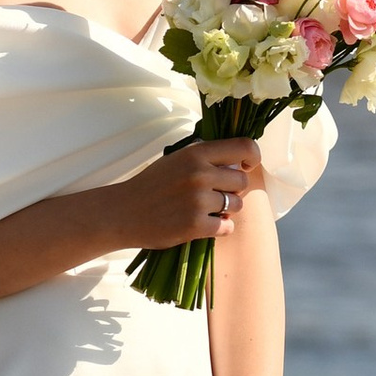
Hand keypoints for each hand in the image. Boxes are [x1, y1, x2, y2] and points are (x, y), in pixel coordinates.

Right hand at [114, 138, 264, 249]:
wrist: (123, 212)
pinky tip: (204, 225)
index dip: (252, 157)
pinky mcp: (195, 225)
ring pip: (237, 205)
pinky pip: (227, 227)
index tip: (246, 166)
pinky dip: (220, 228)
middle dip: (233, 190)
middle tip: (215, 195)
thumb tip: (238, 163)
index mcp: (196, 153)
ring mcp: (198, 201)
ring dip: (227, 210)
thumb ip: (205, 158)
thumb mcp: (176, 159)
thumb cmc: (151, 185)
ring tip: (207, 210)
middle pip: (242, 181)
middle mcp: (200, 174)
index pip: (244, 147)